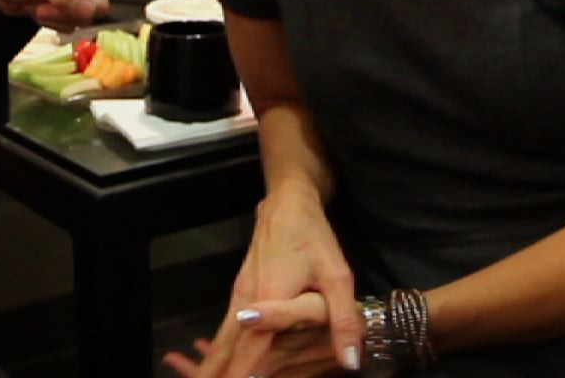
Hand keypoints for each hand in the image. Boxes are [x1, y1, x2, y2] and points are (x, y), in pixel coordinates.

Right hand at [162, 185, 363, 376]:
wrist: (286, 203)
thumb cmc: (312, 237)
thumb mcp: (337, 276)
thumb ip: (343, 321)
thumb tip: (351, 361)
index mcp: (267, 300)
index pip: (248, 352)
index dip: (238, 376)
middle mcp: (245, 302)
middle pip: (225, 350)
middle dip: (214, 374)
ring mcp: (239, 296)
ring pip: (222, 340)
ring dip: (213, 365)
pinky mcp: (240, 292)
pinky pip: (226, 330)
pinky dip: (218, 349)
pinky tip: (214, 363)